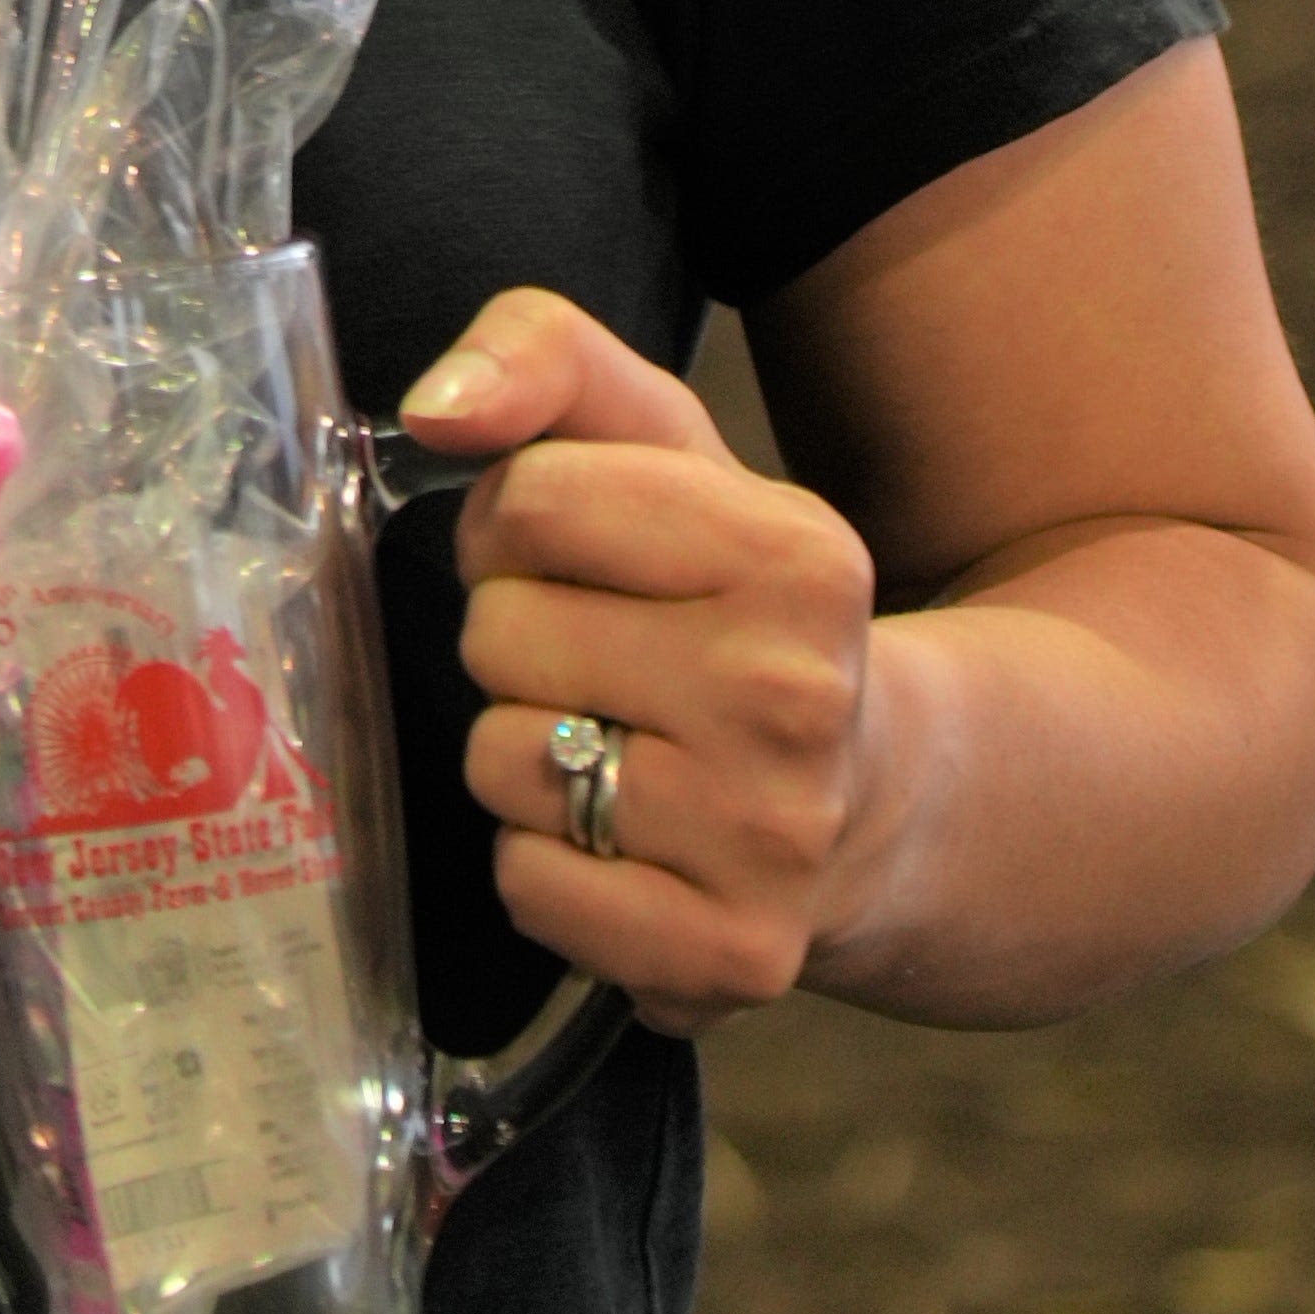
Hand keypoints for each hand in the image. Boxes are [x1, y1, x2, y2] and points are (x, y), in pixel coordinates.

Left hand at [400, 292, 884, 1037]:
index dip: (518, 524)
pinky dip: (547, 870)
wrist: (878, 794)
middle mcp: (797, 695)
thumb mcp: (668, 446)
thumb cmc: (732, 603)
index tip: (579, 560)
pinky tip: (626, 845)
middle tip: (609, 667)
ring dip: (527, 754)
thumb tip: (436, 408)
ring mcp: (772, 837)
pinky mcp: (734, 954)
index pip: (530, 498)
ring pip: (502, 763)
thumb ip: (544, 358)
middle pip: (498, 634)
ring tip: (623, 753)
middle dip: (522, 642)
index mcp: (798, 553)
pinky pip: (528, 887)